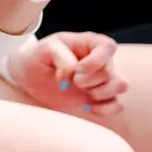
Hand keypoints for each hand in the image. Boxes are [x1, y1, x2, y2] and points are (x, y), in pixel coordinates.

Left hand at [2, 32, 127, 116]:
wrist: (31, 80)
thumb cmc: (38, 58)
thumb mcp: (44, 50)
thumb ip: (61, 57)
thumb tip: (75, 73)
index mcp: (89, 42)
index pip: (108, 46)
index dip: (96, 61)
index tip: (76, 70)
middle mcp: (100, 60)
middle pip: (110, 71)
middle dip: (89, 81)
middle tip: (73, 82)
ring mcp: (102, 79)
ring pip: (121, 85)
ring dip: (101, 93)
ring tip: (84, 94)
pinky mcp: (100, 98)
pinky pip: (118, 105)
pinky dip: (105, 109)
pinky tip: (88, 107)